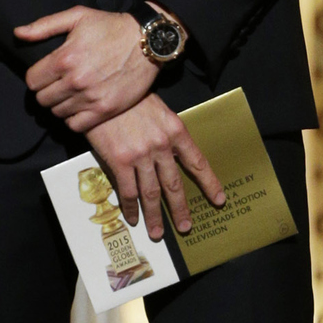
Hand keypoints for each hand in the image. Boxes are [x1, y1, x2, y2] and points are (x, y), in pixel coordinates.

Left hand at [15, 6, 153, 130]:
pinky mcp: (105, 110)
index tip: (46, 75)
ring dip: (60, 105)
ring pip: (57, 113)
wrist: (147, 41)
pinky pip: (76, 125)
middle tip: (58, 85)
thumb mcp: (77, 16)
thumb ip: (44, 26)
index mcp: (64, 58)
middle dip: (46, 92)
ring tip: (70, 94)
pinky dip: (73, 119)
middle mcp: (75, 80)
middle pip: (42, 99)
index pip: (32, 81)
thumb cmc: (111, 26)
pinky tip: (79, 107)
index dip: (36, 77)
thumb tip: (18, 34)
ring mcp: (90, 97)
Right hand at [88, 94, 224, 239]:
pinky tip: (133, 218)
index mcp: (176, 131)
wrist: (103, 90)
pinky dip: (131, 207)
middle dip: (180, 208)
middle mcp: (162, 146)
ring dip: (155, 216)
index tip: (219, 199)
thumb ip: (165, 134)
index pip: (197, 162)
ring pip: (151, 193)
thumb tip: (169, 158)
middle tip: (185, 227)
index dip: (209, 183)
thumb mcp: (158, 111)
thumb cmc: (130, 98)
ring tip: (157, 233)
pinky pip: (128, 191)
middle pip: (174, 184)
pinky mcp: (120, 161)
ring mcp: (141, 155)